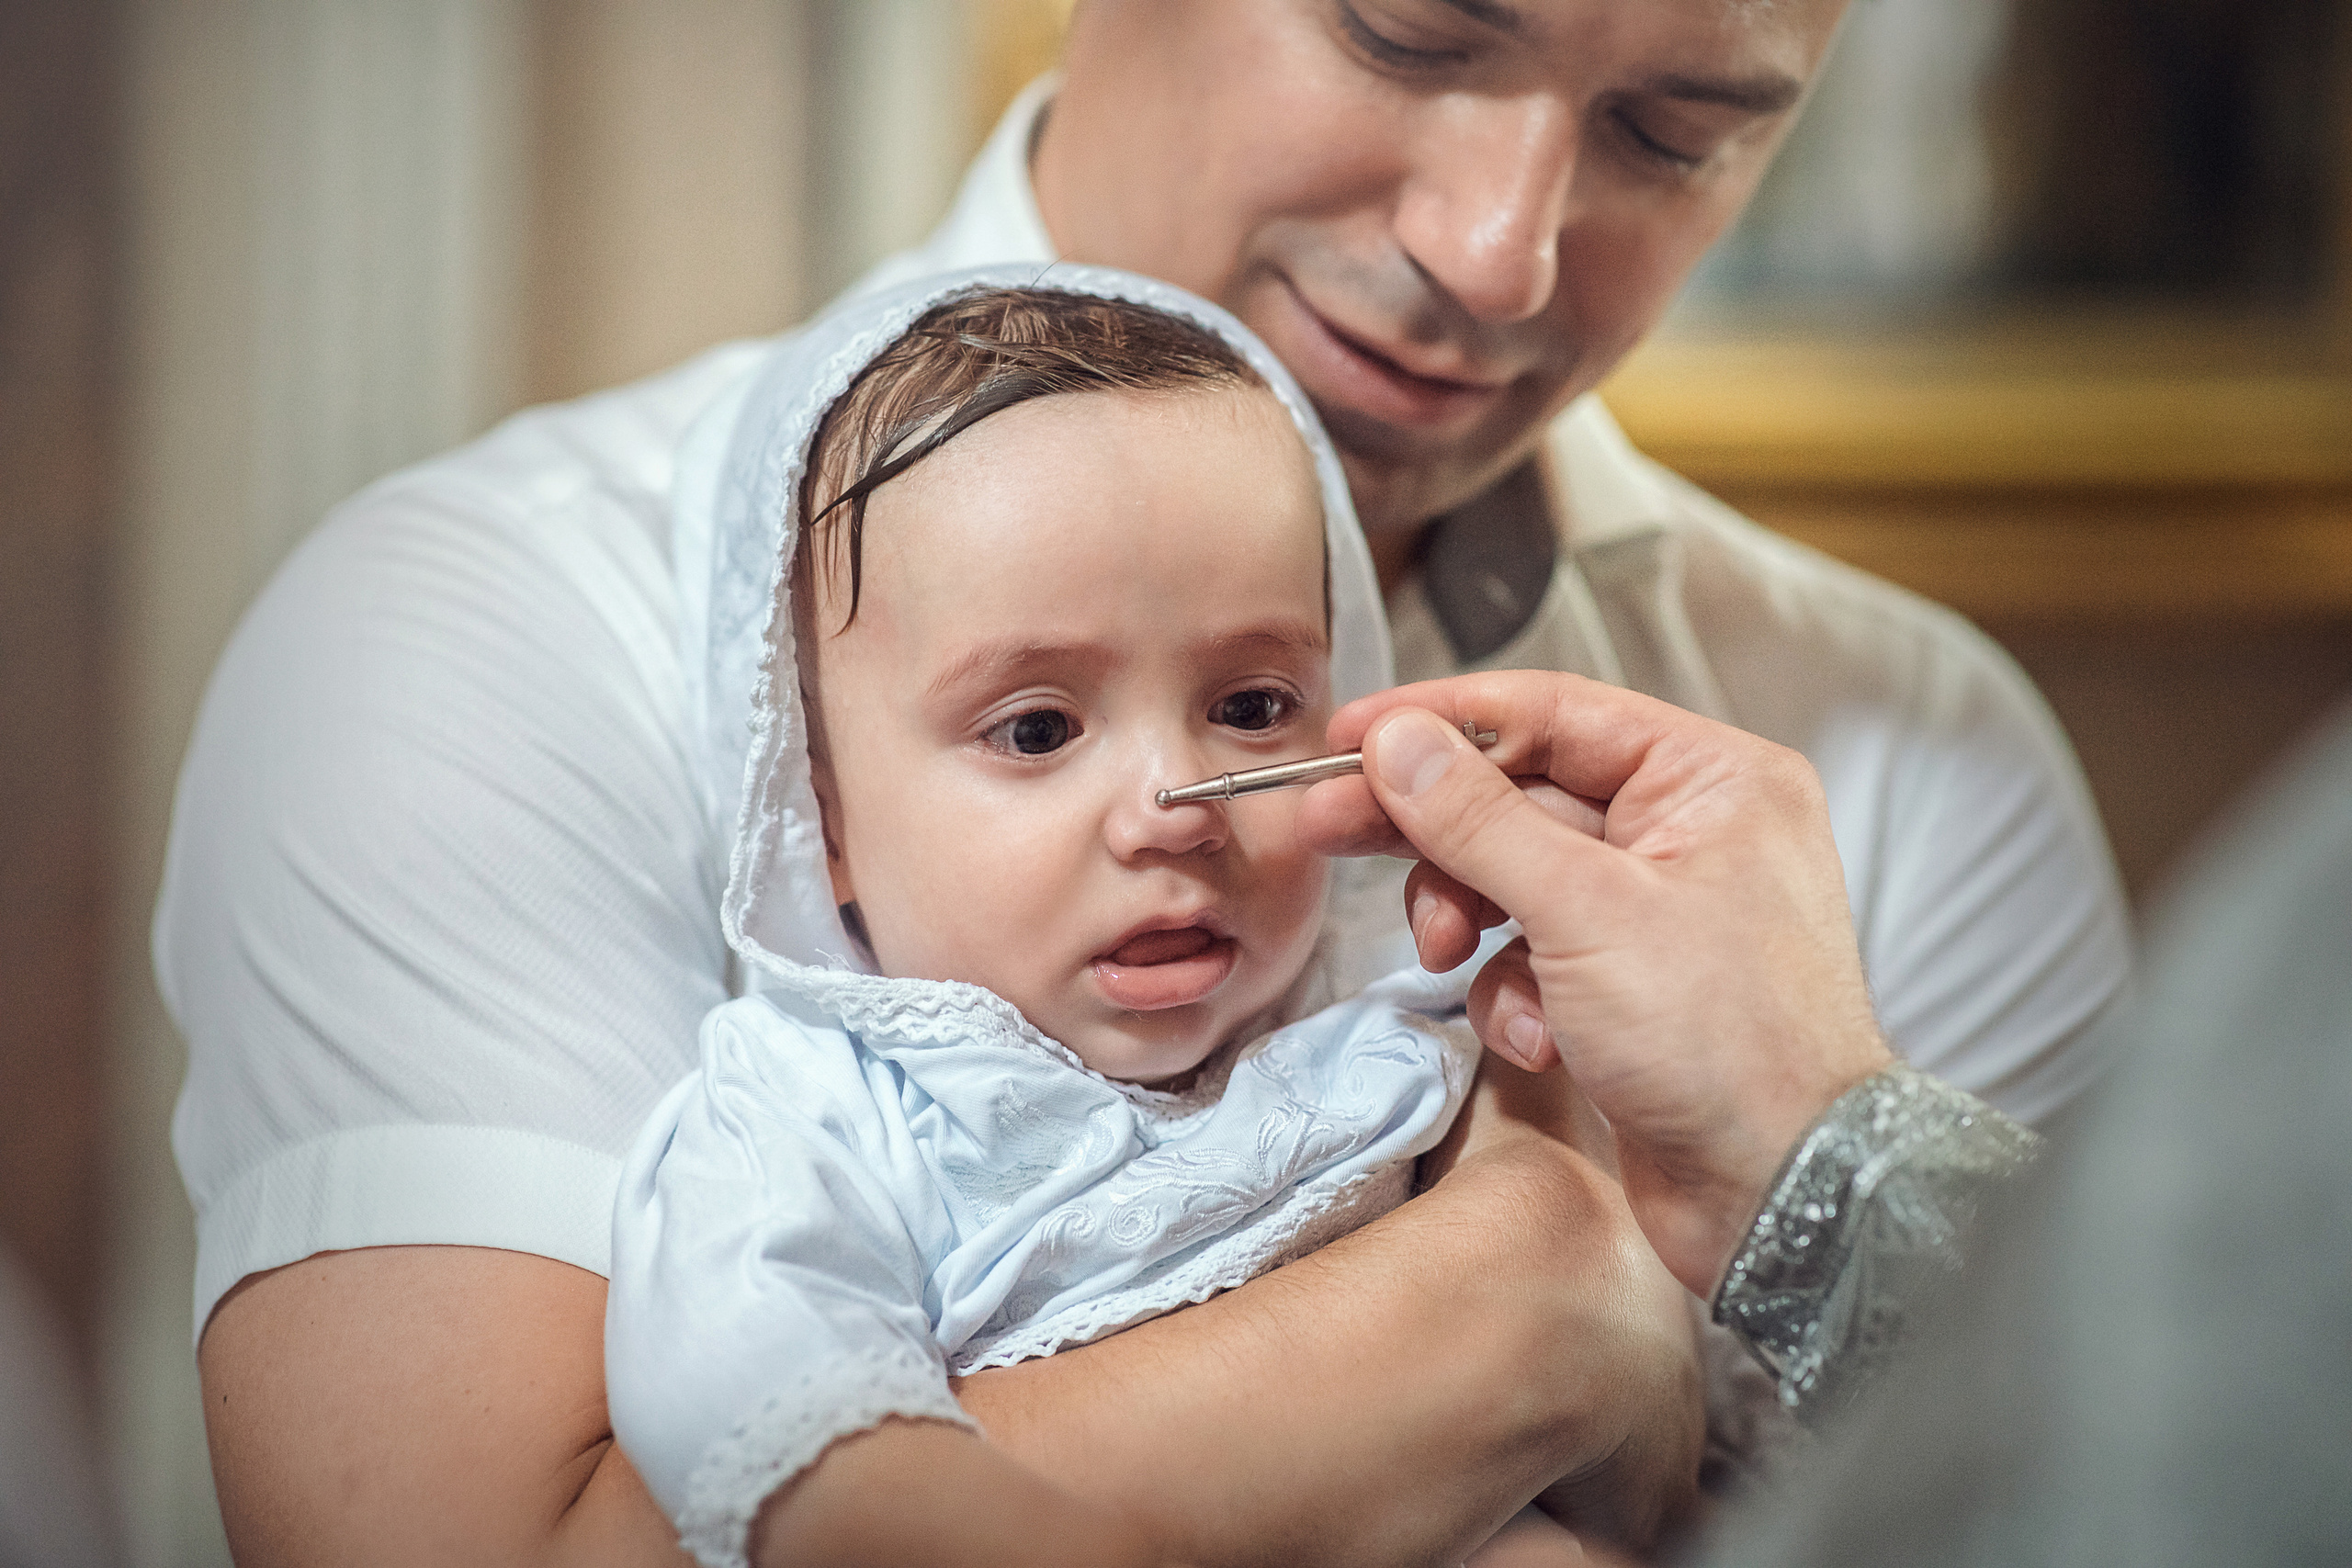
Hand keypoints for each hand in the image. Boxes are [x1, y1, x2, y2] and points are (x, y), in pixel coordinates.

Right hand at [1298, 671, 1893, 1296]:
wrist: (1783, 1199)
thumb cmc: (1730, 1047)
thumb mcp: (1584, 911)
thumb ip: (1478, 819)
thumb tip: (1398, 743)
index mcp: (1710, 778)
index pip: (1550, 710)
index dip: (1437, 720)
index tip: (1346, 735)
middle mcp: (1690, 830)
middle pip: (1518, 792)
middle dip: (1428, 825)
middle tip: (1328, 824)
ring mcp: (1658, 909)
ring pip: (1513, 876)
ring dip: (1469, 921)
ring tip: (1449, 958)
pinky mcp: (1628, 982)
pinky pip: (1533, 954)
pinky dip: (1515, 994)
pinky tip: (1540, 1040)